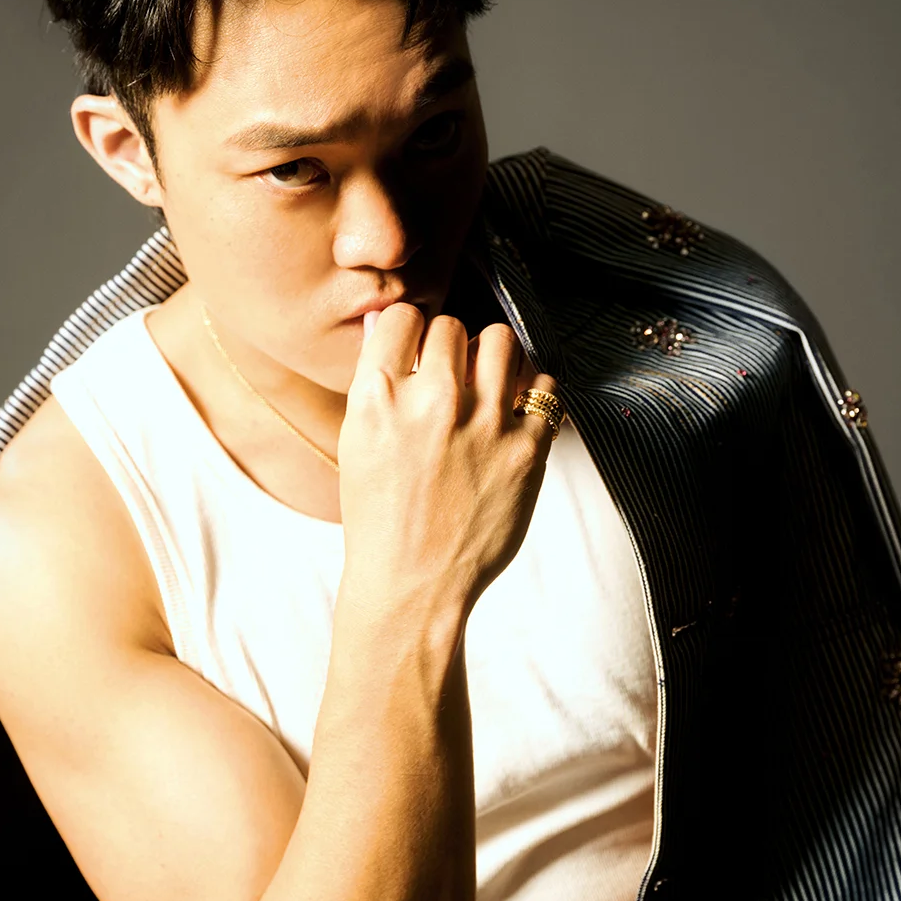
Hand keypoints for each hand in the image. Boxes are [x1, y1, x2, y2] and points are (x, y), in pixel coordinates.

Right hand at [339, 307, 557, 612]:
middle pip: (452, 326)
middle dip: (451, 346)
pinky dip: (531, 393)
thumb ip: (376, 381)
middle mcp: (433, 402)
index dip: (411, 330)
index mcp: (380, 398)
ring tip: (487, 382)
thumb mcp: (356, 442)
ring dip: (493, 356)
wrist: (413, 583)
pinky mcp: (527, 450)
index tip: (418, 349)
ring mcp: (485, 424)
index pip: (403, 317)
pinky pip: (543, 387)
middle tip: (452, 376)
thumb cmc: (380, 516)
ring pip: (501, 341)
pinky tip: (515, 413)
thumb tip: (385, 321)